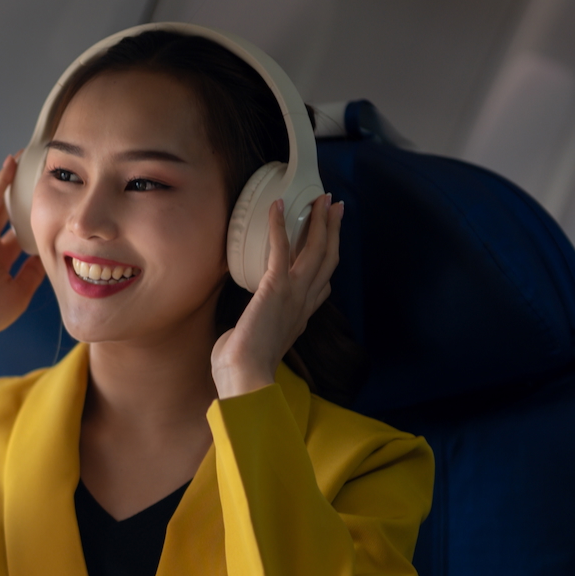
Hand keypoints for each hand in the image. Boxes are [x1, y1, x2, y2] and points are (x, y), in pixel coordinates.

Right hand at [0, 154, 47, 376]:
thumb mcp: (20, 291)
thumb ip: (33, 272)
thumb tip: (47, 257)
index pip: (17, 230)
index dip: (31, 216)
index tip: (47, 203)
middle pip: (6, 209)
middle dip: (20, 191)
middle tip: (38, 172)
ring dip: (10, 178)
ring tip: (25, 158)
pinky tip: (12, 165)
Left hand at [210, 194, 343, 396]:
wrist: (245, 376)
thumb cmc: (242, 367)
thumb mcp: (257, 344)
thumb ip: (256, 332)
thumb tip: (238, 331)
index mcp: (300, 317)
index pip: (322, 284)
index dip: (328, 260)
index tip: (330, 242)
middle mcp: (303, 302)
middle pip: (327, 259)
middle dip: (333, 230)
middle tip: (335, 206)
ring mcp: (293, 293)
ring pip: (315, 249)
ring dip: (319, 221)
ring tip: (322, 199)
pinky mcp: (276, 287)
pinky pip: (281, 248)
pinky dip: (279, 225)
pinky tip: (277, 205)